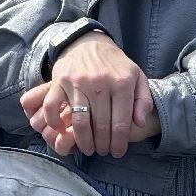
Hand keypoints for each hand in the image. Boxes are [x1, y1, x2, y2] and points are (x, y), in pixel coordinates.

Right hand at [21, 33, 156, 157]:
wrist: (89, 43)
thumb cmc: (115, 65)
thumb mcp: (137, 76)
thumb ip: (143, 99)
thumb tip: (141, 122)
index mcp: (123, 83)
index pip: (121, 122)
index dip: (119, 142)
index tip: (117, 153)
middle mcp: (101, 84)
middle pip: (101, 125)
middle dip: (103, 145)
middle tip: (103, 152)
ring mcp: (78, 83)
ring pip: (80, 121)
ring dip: (83, 140)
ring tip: (88, 149)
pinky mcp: (59, 82)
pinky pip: (53, 107)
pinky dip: (55, 123)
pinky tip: (62, 131)